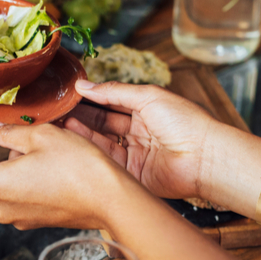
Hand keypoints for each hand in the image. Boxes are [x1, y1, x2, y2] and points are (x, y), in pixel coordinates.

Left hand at [0, 120, 135, 229]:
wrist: (112, 200)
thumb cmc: (78, 165)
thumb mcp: (40, 135)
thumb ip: (9, 132)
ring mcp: (16, 216)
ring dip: (5, 165)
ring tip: (28, 146)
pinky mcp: (33, 220)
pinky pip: (15, 194)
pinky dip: (18, 178)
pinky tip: (39, 163)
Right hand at [65, 80, 246, 200]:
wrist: (205, 158)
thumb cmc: (185, 122)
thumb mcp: (148, 96)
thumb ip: (113, 91)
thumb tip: (83, 85)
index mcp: (145, 110)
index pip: (111, 102)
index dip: (90, 98)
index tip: (67, 94)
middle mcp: (138, 132)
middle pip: (102, 122)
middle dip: (80, 115)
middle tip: (56, 109)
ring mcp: (134, 153)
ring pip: (101, 141)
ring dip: (81, 131)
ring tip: (59, 121)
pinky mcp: (131, 174)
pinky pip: (106, 160)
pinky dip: (90, 149)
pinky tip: (73, 138)